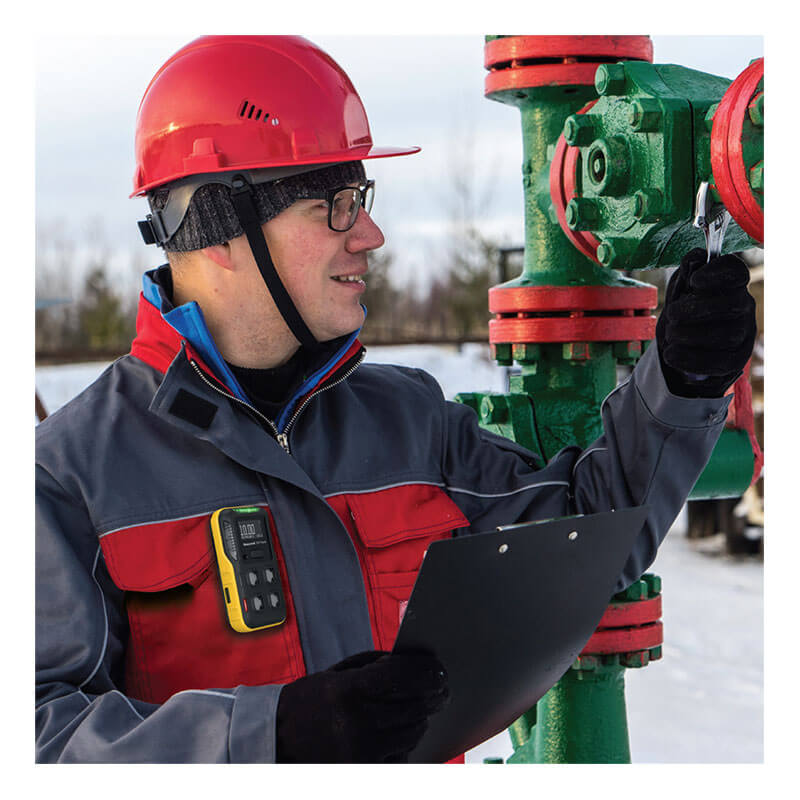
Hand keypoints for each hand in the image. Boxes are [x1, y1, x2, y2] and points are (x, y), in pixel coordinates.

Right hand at [275, 649, 448, 762]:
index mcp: (348, 691)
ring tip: (421, 709)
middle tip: (441, 689)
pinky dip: (407, 742)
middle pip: (414, 707)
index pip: (402, 677)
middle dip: (432, 696)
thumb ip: (373, 666)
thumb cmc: (308, 702)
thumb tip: (410, 663)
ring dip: (422, 718)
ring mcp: (360, 751)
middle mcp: (355, 723)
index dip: (426, 672)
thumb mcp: (337, 674)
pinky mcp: (363, 771)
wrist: (278, 738)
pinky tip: (403, 730)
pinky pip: (401, 755)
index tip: (438, 670)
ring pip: (412, 733)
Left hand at [656, 248, 755, 397]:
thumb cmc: (684, 309)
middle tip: (672, 314)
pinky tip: (671, 354)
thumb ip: (687, 270)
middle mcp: (743, 307)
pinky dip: (691, 359)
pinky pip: (720, 362)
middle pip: (733, 305)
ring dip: (690, 335)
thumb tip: (695, 260)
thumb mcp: (681, 286)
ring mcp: (743, 334)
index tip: (694, 280)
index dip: (717, 274)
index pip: (736, 272)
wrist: (680, 345)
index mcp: (731, 284)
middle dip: (697, 309)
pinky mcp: (735, 359)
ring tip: (670, 334)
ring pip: (727, 335)